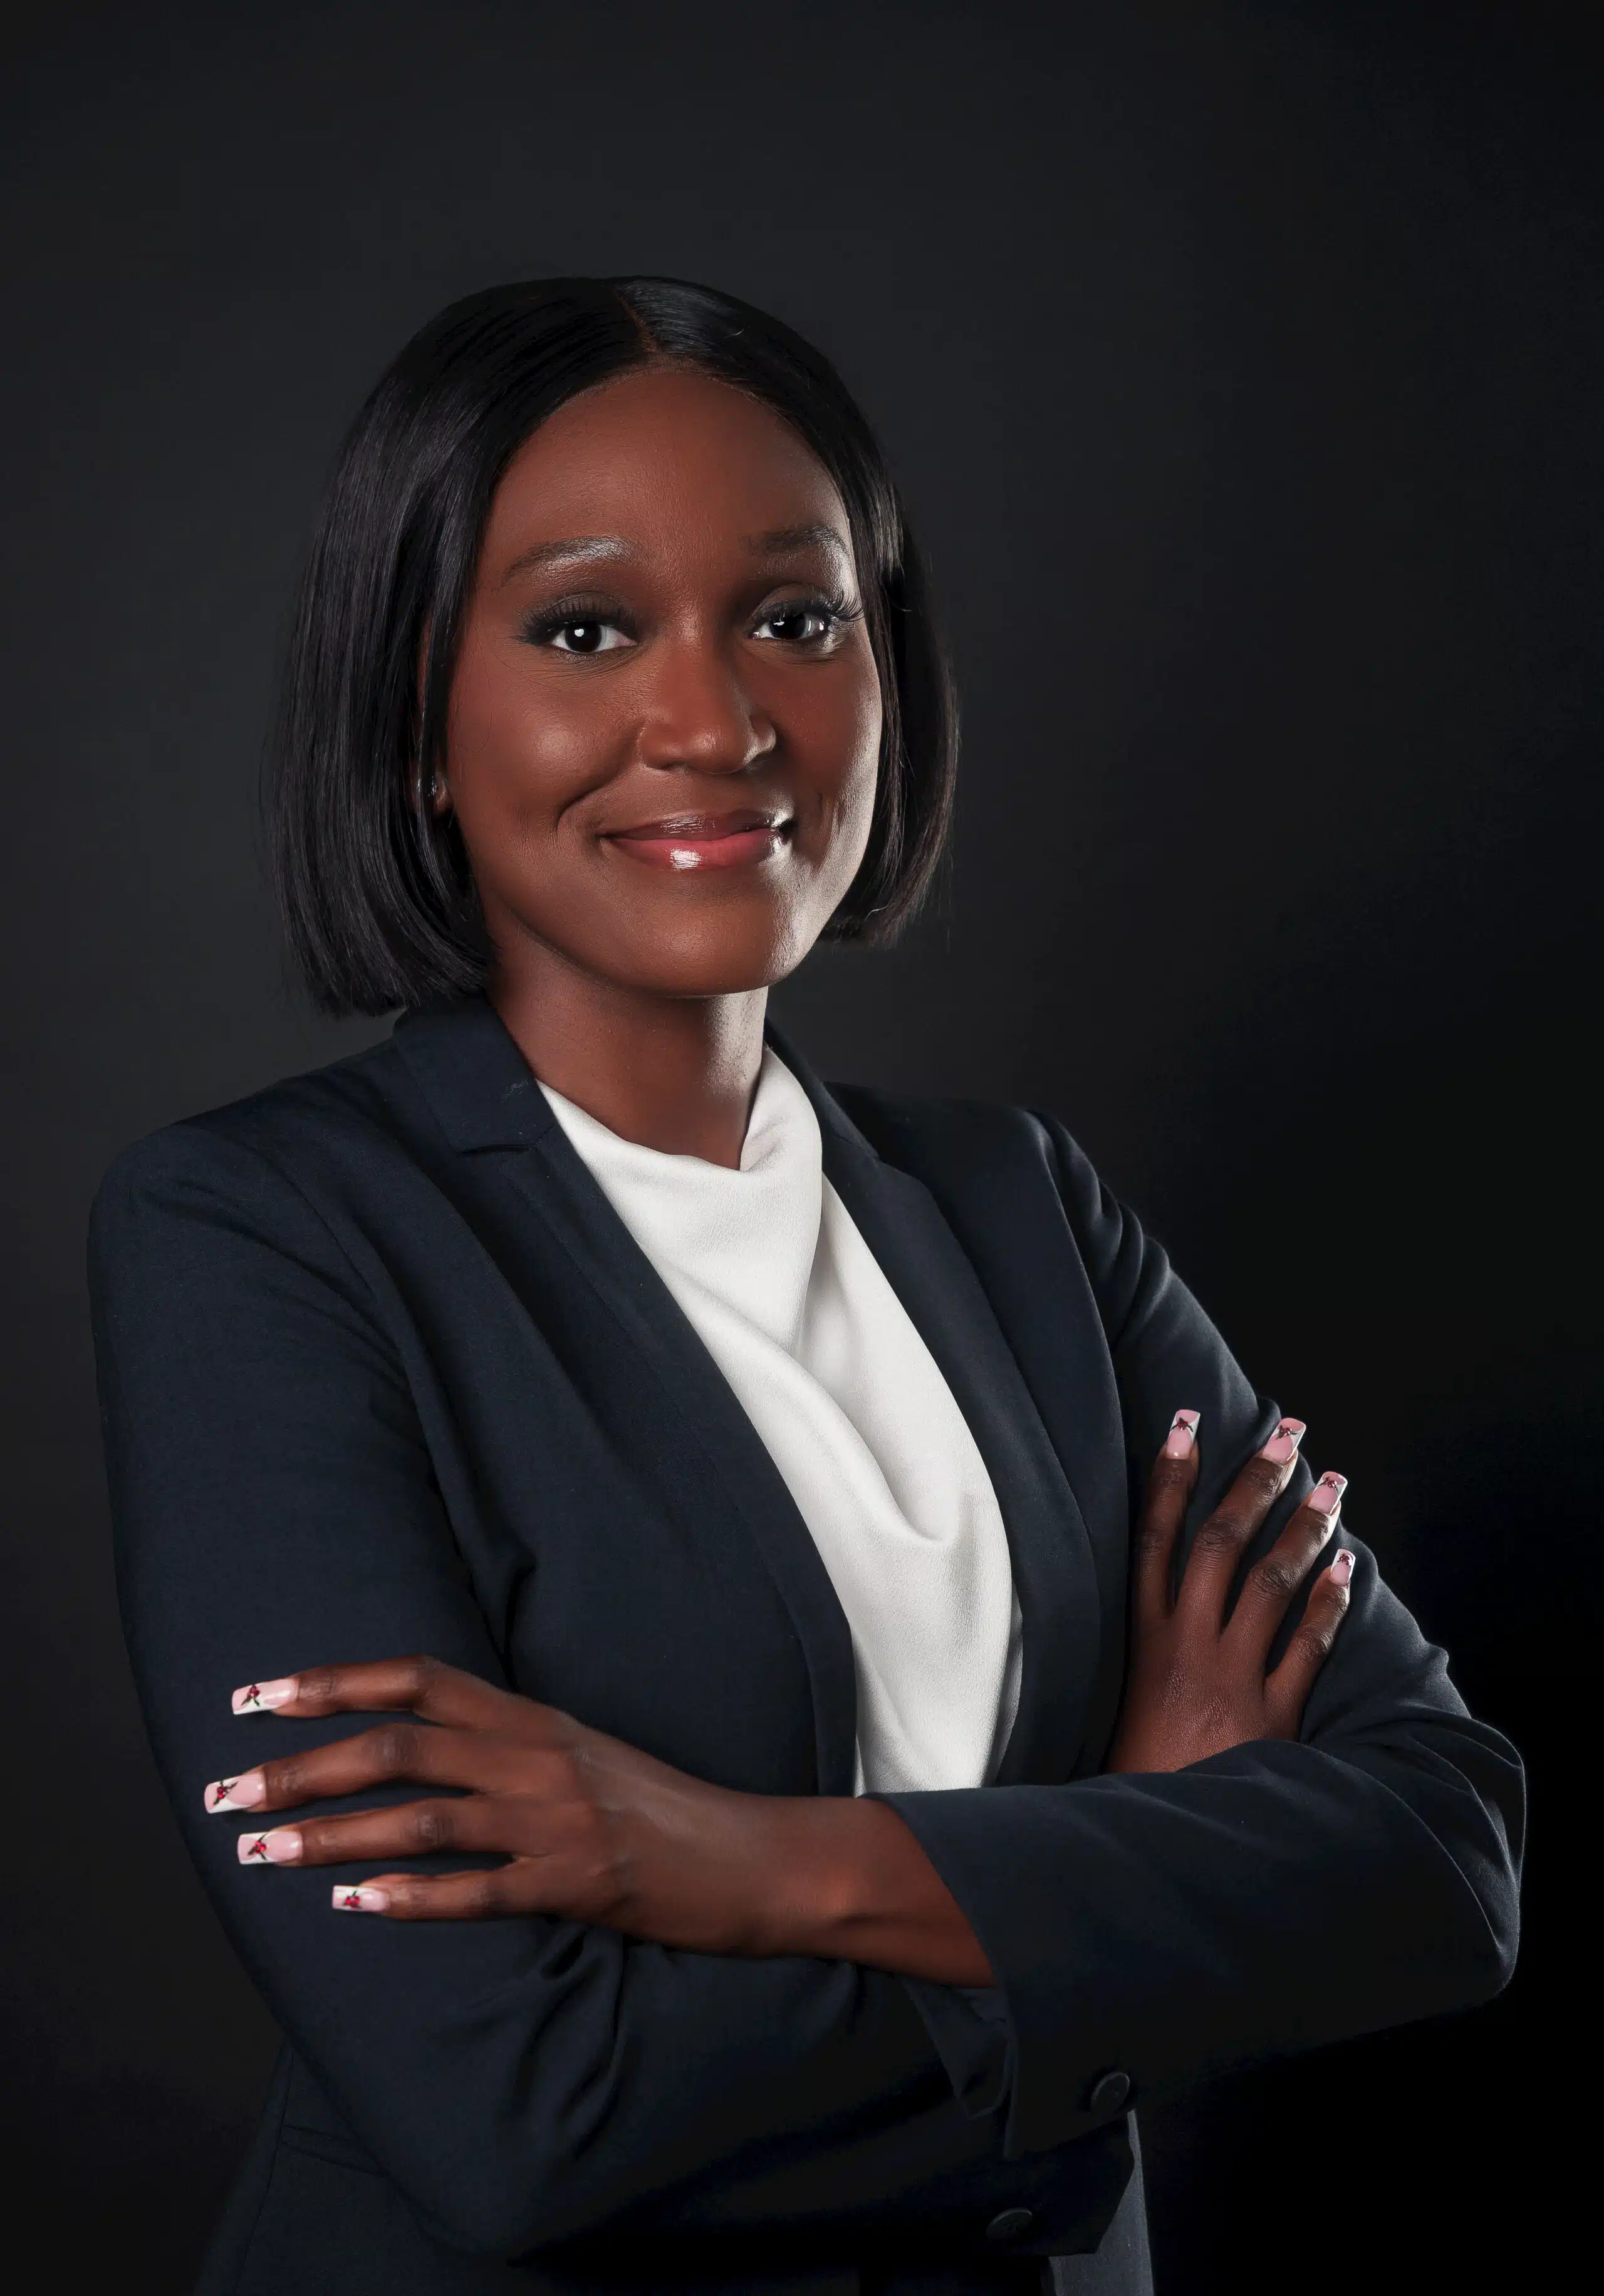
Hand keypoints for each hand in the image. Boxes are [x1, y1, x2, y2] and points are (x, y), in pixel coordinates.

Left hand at [205, 1657, 791, 1941]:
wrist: (760, 1857)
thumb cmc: (666, 1809)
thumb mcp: (583, 1752)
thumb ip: (507, 1744)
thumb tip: (421, 1745)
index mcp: (534, 1718)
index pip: (416, 1679)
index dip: (331, 1683)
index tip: (256, 1695)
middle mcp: (536, 1757)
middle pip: (396, 1747)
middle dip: (298, 1766)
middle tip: (223, 1792)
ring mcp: (556, 1820)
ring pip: (420, 1819)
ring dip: (326, 1835)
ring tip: (257, 1854)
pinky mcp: (577, 1885)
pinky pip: (477, 1893)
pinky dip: (409, 1898)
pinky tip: (353, 1906)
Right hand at [1106, 1411, 1353, 1774]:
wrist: (1153, 1849)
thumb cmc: (1131, 1777)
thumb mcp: (1111, 1706)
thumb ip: (1133, 1658)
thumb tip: (1145, 1608)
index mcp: (1141, 1640)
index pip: (1155, 1538)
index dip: (1172, 1478)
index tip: (1188, 1425)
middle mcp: (1185, 1646)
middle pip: (1221, 1543)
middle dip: (1254, 1482)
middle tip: (1285, 1434)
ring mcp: (1231, 1678)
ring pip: (1270, 1582)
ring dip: (1303, 1527)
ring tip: (1329, 1483)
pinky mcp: (1272, 1717)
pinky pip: (1308, 1647)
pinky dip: (1329, 1604)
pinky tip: (1347, 1568)